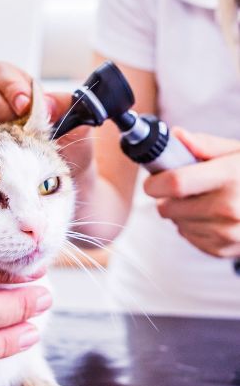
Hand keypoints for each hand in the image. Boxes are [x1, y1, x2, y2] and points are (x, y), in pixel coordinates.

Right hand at [0, 62, 92, 175]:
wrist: (66, 177)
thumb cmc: (71, 145)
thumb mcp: (77, 122)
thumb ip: (64, 105)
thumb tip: (46, 103)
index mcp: (21, 90)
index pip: (2, 73)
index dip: (10, 85)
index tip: (24, 104)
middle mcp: (0, 104)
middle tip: (15, 121)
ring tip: (10, 141)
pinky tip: (0, 154)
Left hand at [144, 128, 239, 257]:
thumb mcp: (239, 153)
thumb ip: (206, 145)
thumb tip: (176, 136)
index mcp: (232, 177)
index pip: (176, 184)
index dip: (156, 182)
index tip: (153, 180)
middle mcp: (230, 208)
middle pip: (169, 208)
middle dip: (167, 198)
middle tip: (182, 188)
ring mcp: (227, 233)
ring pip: (176, 223)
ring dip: (181, 213)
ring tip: (203, 201)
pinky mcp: (223, 250)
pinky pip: (189, 238)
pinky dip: (193, 228)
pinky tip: (211, 217)